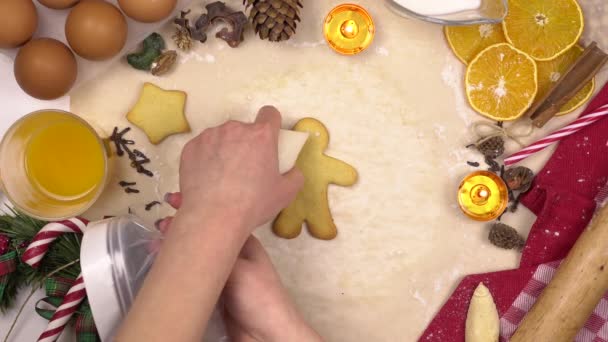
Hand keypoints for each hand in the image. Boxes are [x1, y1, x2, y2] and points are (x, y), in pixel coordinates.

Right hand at [160, 196, 322, 341]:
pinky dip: (177, 267)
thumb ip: (215, 252)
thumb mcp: (238, 268)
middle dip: (181, 227)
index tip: (173, 200)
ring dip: (176, 247)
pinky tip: (161, 262)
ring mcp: (221, 273)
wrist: (266, 334)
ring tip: (155, 242)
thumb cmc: (259, 295)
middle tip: (160, 225)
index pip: (217, 217)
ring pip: (195, 255)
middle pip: (203, 235)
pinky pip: (191, 275)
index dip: (197, 207)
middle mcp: (232, 254)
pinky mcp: (212, 292)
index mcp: (243, 241)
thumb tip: (187, 234)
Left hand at [176, 106, 303, 234]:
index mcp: (261, 135)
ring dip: (226, 149)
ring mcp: (210, 136)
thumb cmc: (253, 204)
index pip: (270, 114)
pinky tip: (208, 179)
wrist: (212, 217)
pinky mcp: (191, 147)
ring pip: (222, 137)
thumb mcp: (286, 193)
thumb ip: (294, 176)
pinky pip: (203, 147)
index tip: (269, 140)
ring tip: (223, 176)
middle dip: (246, 143)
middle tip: (245, 168)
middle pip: (245, 129)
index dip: (271, 124)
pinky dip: (206, 158)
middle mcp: (235, 129)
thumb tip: (291, 170)